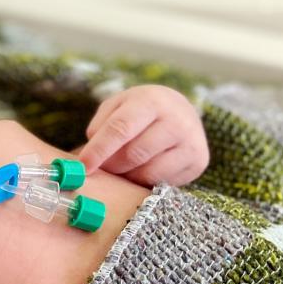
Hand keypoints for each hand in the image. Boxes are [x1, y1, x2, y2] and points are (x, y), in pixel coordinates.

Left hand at [78, 84, 208, 186]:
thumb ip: (100, 126)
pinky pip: (162, 182)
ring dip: (127, 176)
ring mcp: (191, 142)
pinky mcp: (199, 161)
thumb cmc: (140, 112)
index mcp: (151, 101)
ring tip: (122, 167)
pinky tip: (143, 170)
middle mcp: (177, 119)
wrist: (180, 112)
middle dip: (111, 166)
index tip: (83, 166)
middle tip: (102, 167)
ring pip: (148, 172)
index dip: (99, 150)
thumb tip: (90, 156)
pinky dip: (145, 181)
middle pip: (134, 154)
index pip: (121, 128)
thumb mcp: (117, 107)